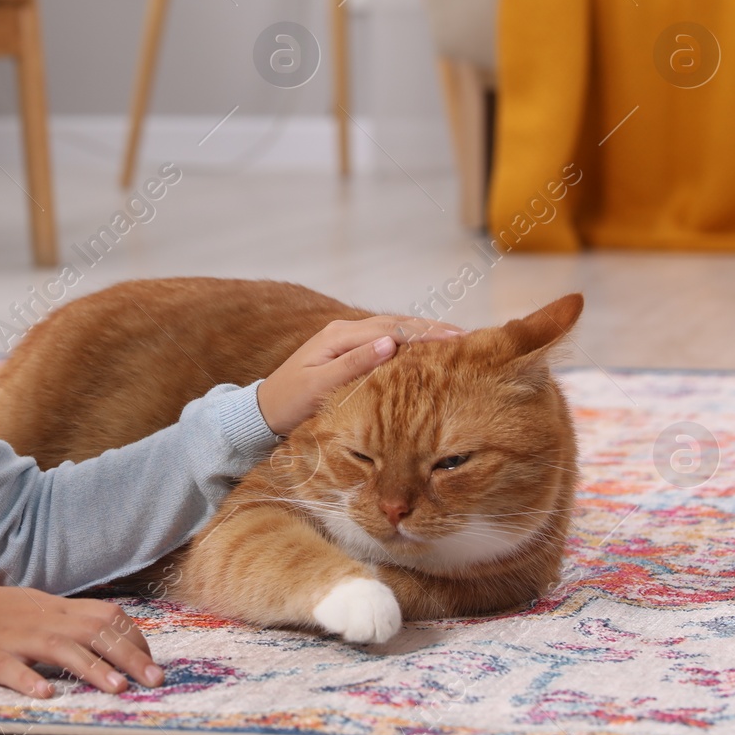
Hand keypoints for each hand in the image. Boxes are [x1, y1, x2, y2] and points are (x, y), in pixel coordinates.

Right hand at [0, 582, 162, 697]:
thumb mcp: (25, 608)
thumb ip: (60, 619)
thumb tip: (99, 632)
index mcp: (48, 606)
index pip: (103, 615)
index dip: (131, 638)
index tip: (149, 660)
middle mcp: (36, 618)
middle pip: (91, 630)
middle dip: (129, 654)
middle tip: (154, 680)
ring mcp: (10, 636)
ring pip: (59, 648)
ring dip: (91, 668)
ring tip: (117, 688)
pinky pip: (9, 668)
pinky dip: (29, 679)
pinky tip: (45, 694)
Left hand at [255, 315, 462, 434]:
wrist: (265, 410)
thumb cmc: (290, 403)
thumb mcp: (318, 387)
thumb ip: (353, 365)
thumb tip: (389, 344)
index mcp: (338, 336)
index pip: (391, 329)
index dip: (425, 334)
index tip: (456, 340)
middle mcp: (345, 331)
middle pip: (397, 324)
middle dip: (432, 328)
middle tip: (469, 337)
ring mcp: (347, 338)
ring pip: (394, 329)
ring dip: (425, 332)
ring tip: (459, 338)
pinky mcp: (350, 350)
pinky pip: (387, 340)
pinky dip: (411, 341)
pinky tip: (430, 348)